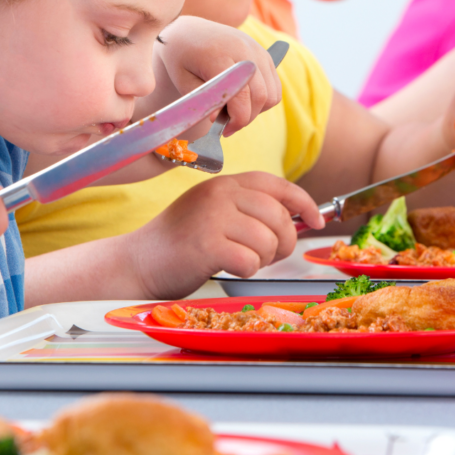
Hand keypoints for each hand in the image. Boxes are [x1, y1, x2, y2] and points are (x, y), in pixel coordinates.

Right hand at [131, 172, 324, 298]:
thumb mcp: (214, 212)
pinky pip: (250, 261)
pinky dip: (245, 271)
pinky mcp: (206, 244)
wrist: (137, 262)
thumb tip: (298, 218)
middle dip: (284, 242)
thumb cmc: (180, 242)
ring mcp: (212, 217)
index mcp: (225, 183)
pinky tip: (227, 267)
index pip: (277, 185)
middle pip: (279, 216)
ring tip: (242, 260)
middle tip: (269, 255)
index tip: (316, 220)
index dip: (303, 203)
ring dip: (263, 259)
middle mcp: (220, 194)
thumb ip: (249, 209)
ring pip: (268, 240)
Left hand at [150, 16, 281, 135]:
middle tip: (228, 125)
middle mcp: (244, 50)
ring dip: (256, 110)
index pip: (241, 96)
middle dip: (246, 118)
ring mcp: (257, 50)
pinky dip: (263, 100)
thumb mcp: (182, 80)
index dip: (237, 120)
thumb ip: (203, 101)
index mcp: (220, 55)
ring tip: (234, 111)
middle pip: (261, 97)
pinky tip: (243, 101)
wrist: (189, 31)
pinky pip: (275, 87)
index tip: (224, 130)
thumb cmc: (181, 58)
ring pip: (272, 94)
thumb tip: (218, 119)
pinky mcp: (264, 54)